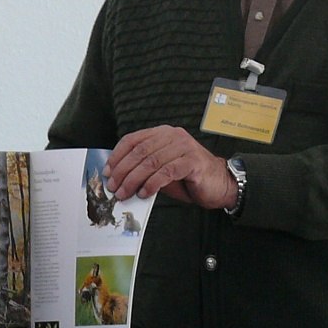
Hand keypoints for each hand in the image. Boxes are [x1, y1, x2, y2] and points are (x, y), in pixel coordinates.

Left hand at [105, 126, 236, 209]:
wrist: (219, 184)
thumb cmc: (188, 178)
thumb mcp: (161, 170)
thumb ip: (143, 168)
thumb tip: (118, 177)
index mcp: (162, 134)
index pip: (133, 140)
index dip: (117, 156)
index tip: (107, 172)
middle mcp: (173, 136)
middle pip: (140, 151)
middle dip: (123, 171)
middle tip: (114, 187)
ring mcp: (184, 147)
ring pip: (151, 162)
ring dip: (134, 180)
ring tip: (125, 193)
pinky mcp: (193, 161)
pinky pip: (167, 172)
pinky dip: (152, 184)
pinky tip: (145, 193)